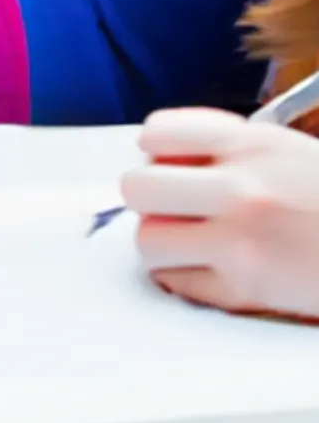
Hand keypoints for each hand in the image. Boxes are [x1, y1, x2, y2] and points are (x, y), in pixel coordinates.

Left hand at [121, 108, 318, 321]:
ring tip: (189, 242)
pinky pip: (178, 283)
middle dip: (149, 198)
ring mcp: (243, 241)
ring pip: (149, 239)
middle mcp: (242, 188)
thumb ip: (225, 149)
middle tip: (172, 207)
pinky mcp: (248, 289)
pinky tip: (210, 269)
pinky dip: (185, 279)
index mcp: (251, 144)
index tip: (168, 163)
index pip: (156, 133)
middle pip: (138, 187)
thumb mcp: (285, 150)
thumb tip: (162, 160)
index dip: (155, 152)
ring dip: (161, 242)